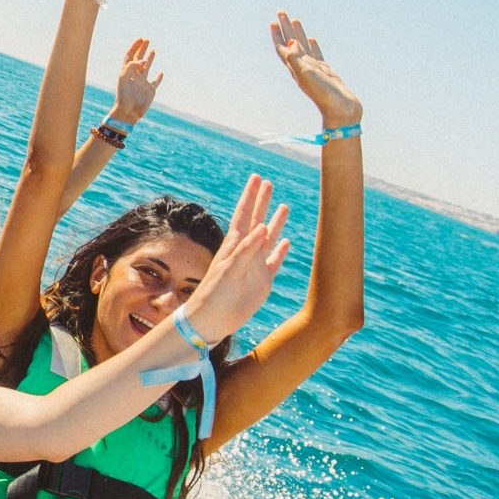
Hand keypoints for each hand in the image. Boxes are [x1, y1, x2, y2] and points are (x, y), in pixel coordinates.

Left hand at [112, 38, 161, 123]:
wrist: (128, 112)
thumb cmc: (123, 95)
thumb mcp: (124, 77)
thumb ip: (132, 66)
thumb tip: (144, 60)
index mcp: (126, 72)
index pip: (130, 56)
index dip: (134, 47)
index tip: (140, 39)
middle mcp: (135, 76)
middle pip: (138, 59)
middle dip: (142, 49)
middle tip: (147, 40)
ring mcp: (142, 83)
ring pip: (147, 68)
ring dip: (150, 59)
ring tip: (153, 50)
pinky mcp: (150, 91)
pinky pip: (155, 82)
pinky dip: (159, 77)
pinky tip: (161, 72)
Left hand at [173, 173, 292, 343]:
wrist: (212, 320)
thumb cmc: (215, 294)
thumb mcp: (230, 270)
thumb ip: (246, 250)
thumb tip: (263, 227)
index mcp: (234, 245)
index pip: (244, 214)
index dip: (250, 196)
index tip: (256, 178)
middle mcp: (246, 252)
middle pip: (257, 220)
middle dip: (262, 202)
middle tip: (268, 182)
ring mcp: (256, 265)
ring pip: (268, 238)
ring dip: (276, 222)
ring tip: (284, 206)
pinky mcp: (263, 281)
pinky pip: (274, 261)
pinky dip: (281, 251)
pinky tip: (286, 242)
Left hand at [269, 13, 361, 128]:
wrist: (341, 110)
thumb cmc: (323, 95)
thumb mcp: (306, 75)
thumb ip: (296, 59)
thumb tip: (290, 42)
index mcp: (295, 69)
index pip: (283, 48)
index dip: (277, 35)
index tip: (273, 22)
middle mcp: (302, 68)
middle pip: (291, 43)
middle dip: (285, 28)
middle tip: (281, 12)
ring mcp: (314, 69)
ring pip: (303, 46)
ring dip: (298, 33)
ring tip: (295, 20)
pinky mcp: (325, 72)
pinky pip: (316, 54)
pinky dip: (312, 45)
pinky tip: (311, 39)